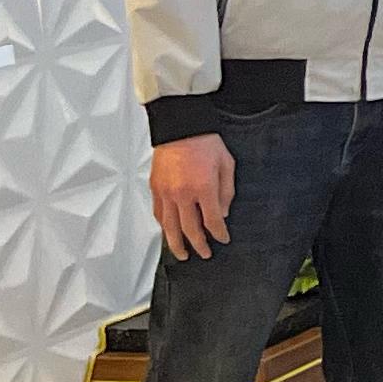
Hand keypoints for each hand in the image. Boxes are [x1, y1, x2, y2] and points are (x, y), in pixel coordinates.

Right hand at [148, 133, 235, 261]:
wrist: (180, 128)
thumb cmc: (204, 142)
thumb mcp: (227, 164)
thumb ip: (227, 192)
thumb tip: (223, 213)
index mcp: (203, 188)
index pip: (212, 220)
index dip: (219, 233)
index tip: (223, 239)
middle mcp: (182, 194)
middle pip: (190, 229)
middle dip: (199, 245)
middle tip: (204, 254)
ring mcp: (166, 193)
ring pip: (169, 227)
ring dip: (176, 244)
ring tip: (182, 254)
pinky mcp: (156, 189)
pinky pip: (159, 214)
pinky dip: (164, 227)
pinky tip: (169, 233)